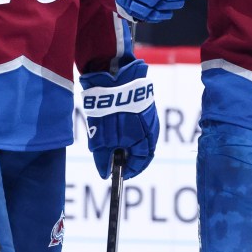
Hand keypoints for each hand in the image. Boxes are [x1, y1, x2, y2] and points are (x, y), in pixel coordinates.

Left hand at [80, 59, 158, 179]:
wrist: (114, 77)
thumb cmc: (108, 110)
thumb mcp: (101, 139)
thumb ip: (103, 158)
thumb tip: (105, 174)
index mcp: (144, 140)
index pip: (141, 162)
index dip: (130, 170)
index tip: (119, 174)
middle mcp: (151, 130)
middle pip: (143, 149)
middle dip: (130, 156)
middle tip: (116, 159)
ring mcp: (149, 116)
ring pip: (142, 135)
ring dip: (130, 141)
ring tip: (114, 141)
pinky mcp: (144, 104)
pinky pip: (140, 122)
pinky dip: (130, 128)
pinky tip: (118, 125)